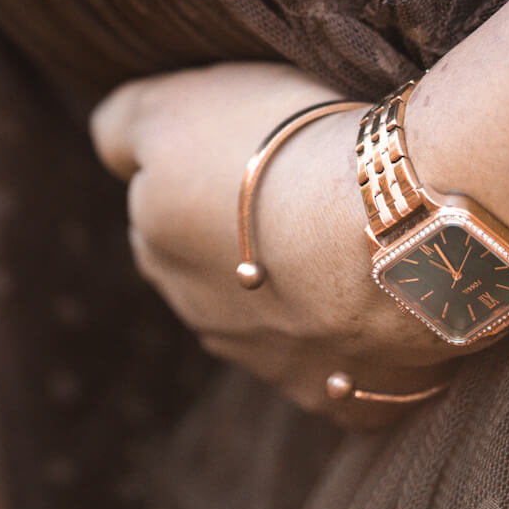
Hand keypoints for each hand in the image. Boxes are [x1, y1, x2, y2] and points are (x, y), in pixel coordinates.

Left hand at [90, 60, 461, 427]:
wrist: (387, 229)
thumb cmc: (282, 152)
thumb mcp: (173, 106)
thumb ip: (124, 126)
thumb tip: (107, 144)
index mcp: (160, 249)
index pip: (161, 211)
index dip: (208, 175)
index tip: (254, 149)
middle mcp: (208, 320)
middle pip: (217, 275)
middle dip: (250, 244)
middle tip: (307, 191)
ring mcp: (284, 369)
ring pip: (286, 324)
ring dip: (309, 292)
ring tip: (360, 239)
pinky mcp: (357, 402)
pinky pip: (360, 372)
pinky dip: (372, 341)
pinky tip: (400, 298)